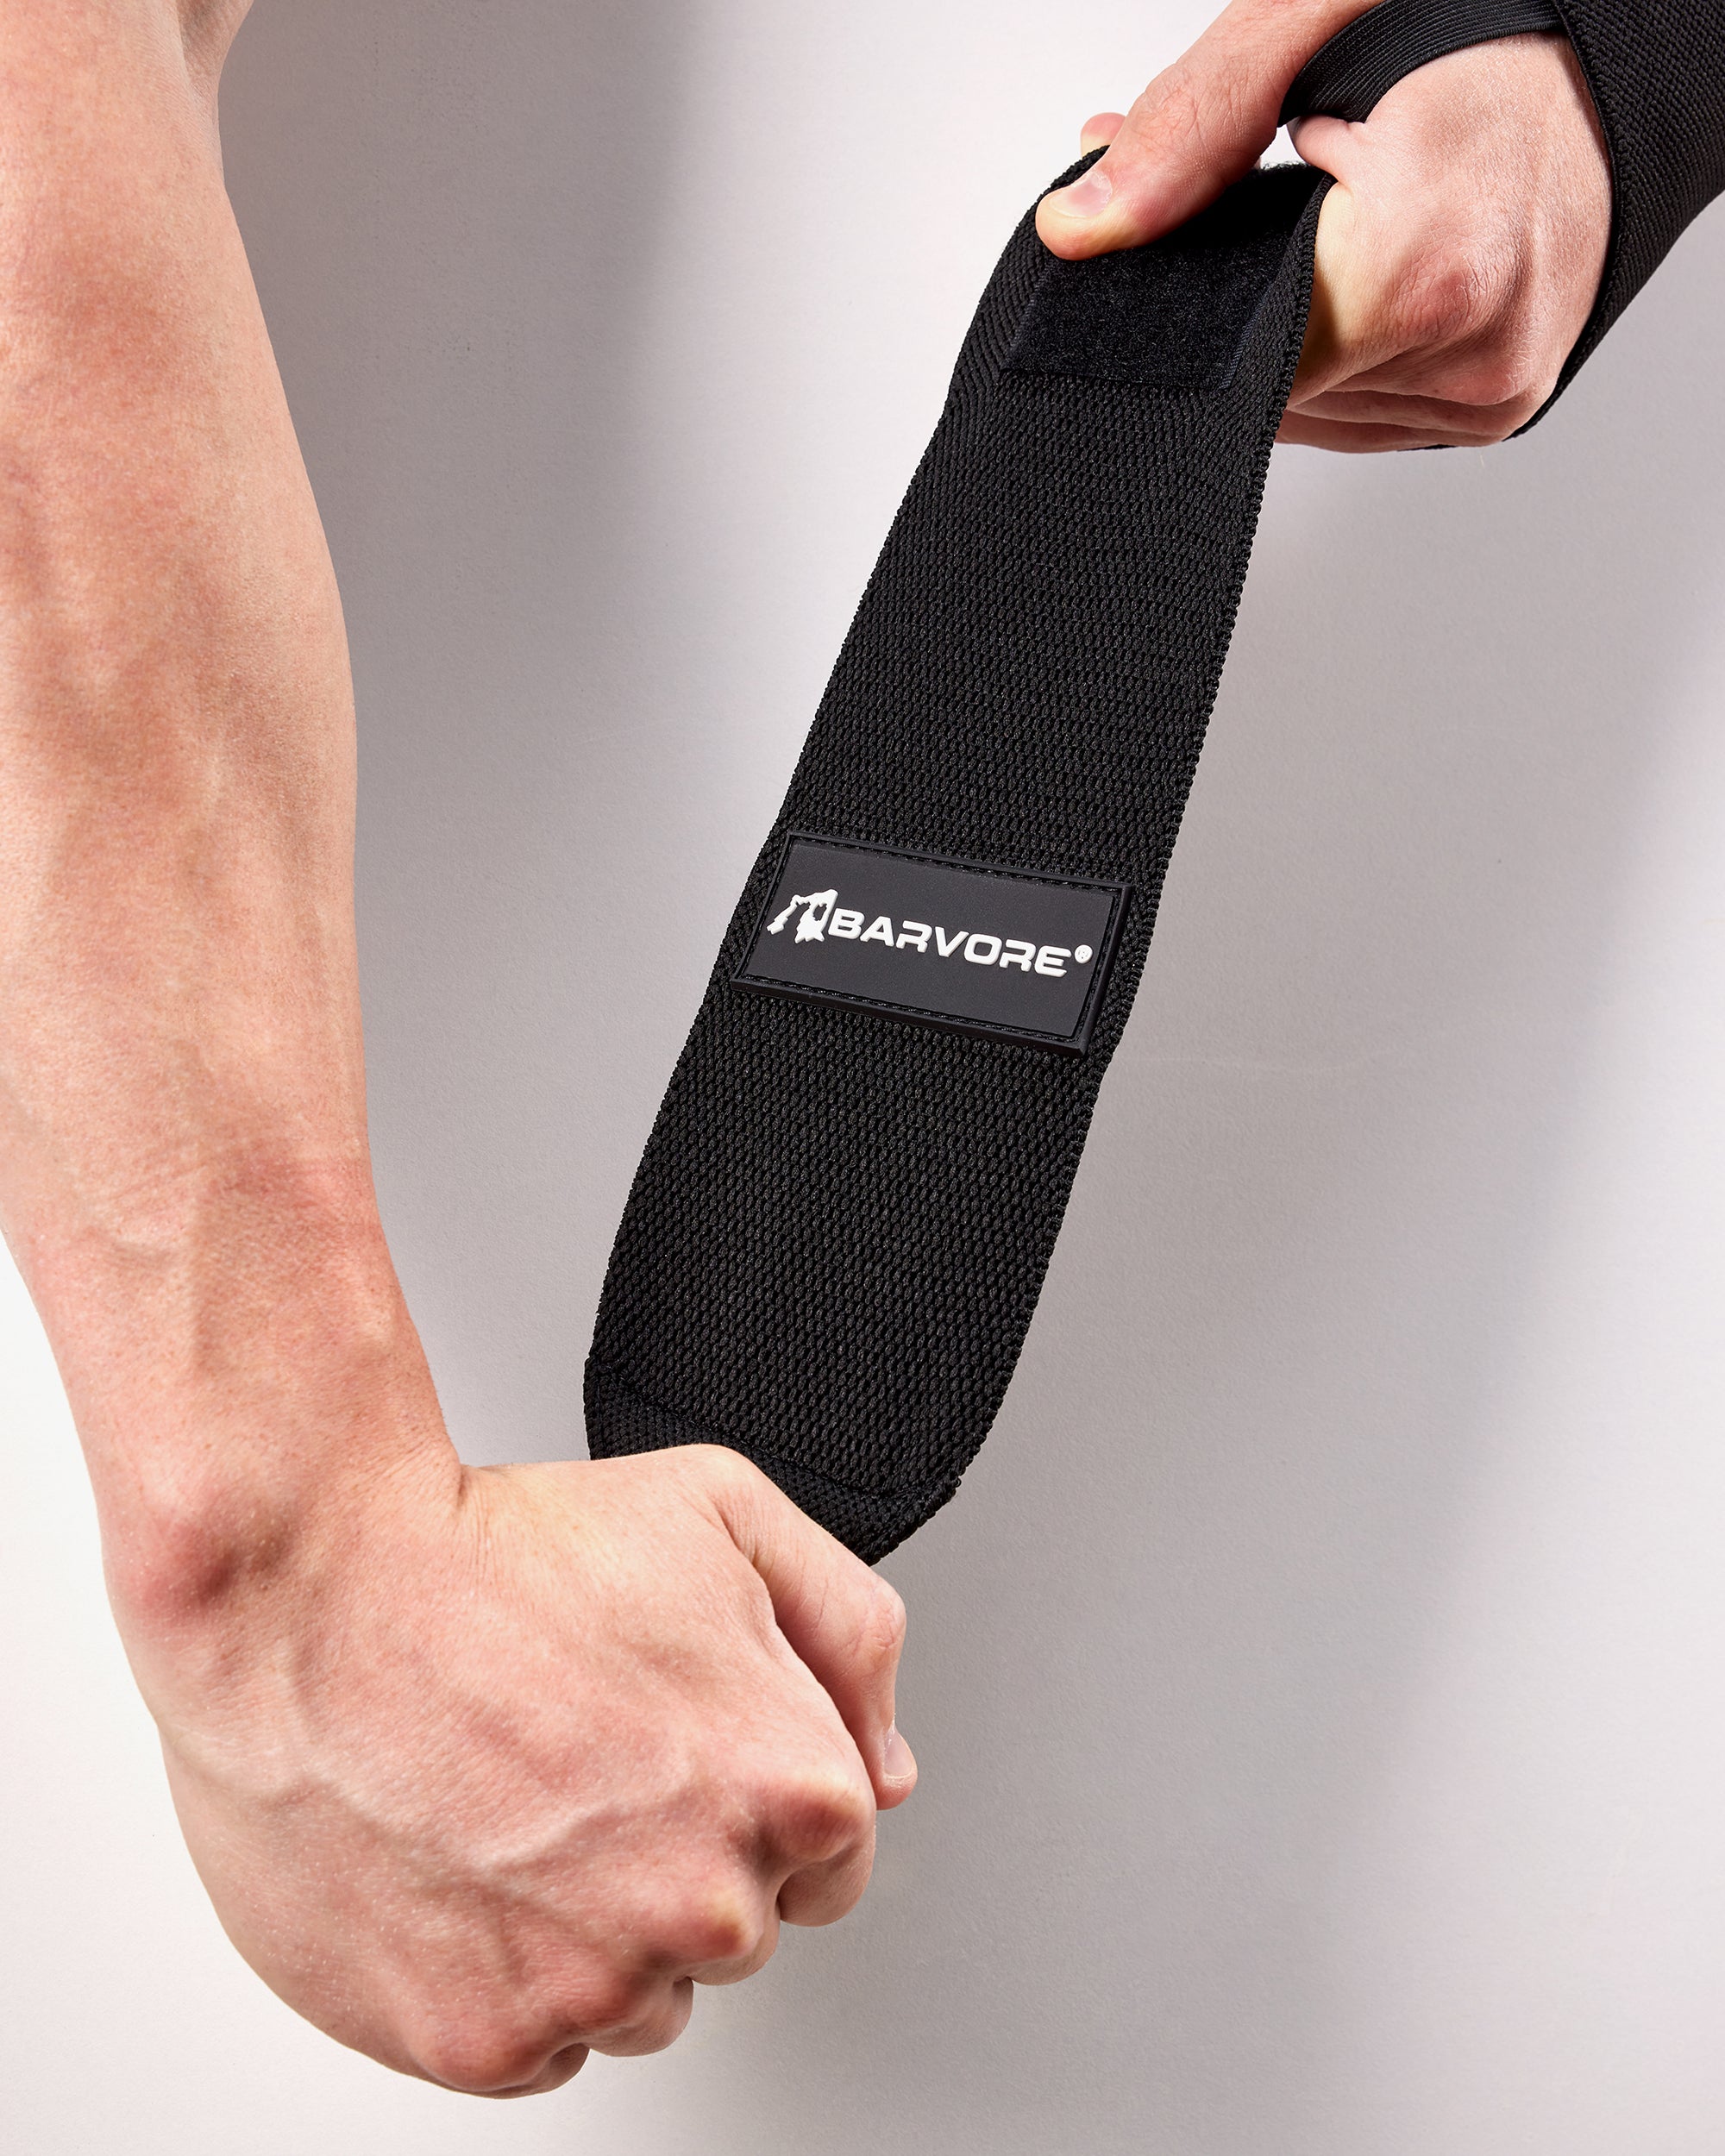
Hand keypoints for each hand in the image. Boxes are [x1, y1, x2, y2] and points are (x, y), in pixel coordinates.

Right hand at [134, 1441, 914, 2097]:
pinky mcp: (482, 2042)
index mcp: (793, 1791)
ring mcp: (594, 1987)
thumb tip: (887, 1759)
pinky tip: (467, 1862)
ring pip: (637, 1995)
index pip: (833, 1852)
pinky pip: (538, 2041)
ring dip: (595, 1924)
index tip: (677, 1741)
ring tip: (513, 1802)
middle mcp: (708, 1908)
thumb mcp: (726, 1512)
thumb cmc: (497, 1552)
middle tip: (581, 1755)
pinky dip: (508, 1972)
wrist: (309, 1596)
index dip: (753, 1784)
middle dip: (679, 1853)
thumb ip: (849, 1635)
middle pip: (735, 1926)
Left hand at [1035, 3, 1610, 448]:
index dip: (1178, 322)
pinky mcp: (1494, 409)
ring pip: (1309, 411)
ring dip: (1280, 331)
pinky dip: (1335, 350)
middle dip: (1226, 307)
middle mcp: (1474, 352)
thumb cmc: (1492, 25)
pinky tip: (1350, 271)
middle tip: (1235, 205)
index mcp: (1432, 267)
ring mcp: (1491, 393)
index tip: (1161, 268)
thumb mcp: (1314, 27)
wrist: (1620, 58)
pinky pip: (1363, 413)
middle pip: (1268, 389)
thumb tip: (1079, 230)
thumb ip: (1189, 133)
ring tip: (1314, 219)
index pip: (1237, 364)